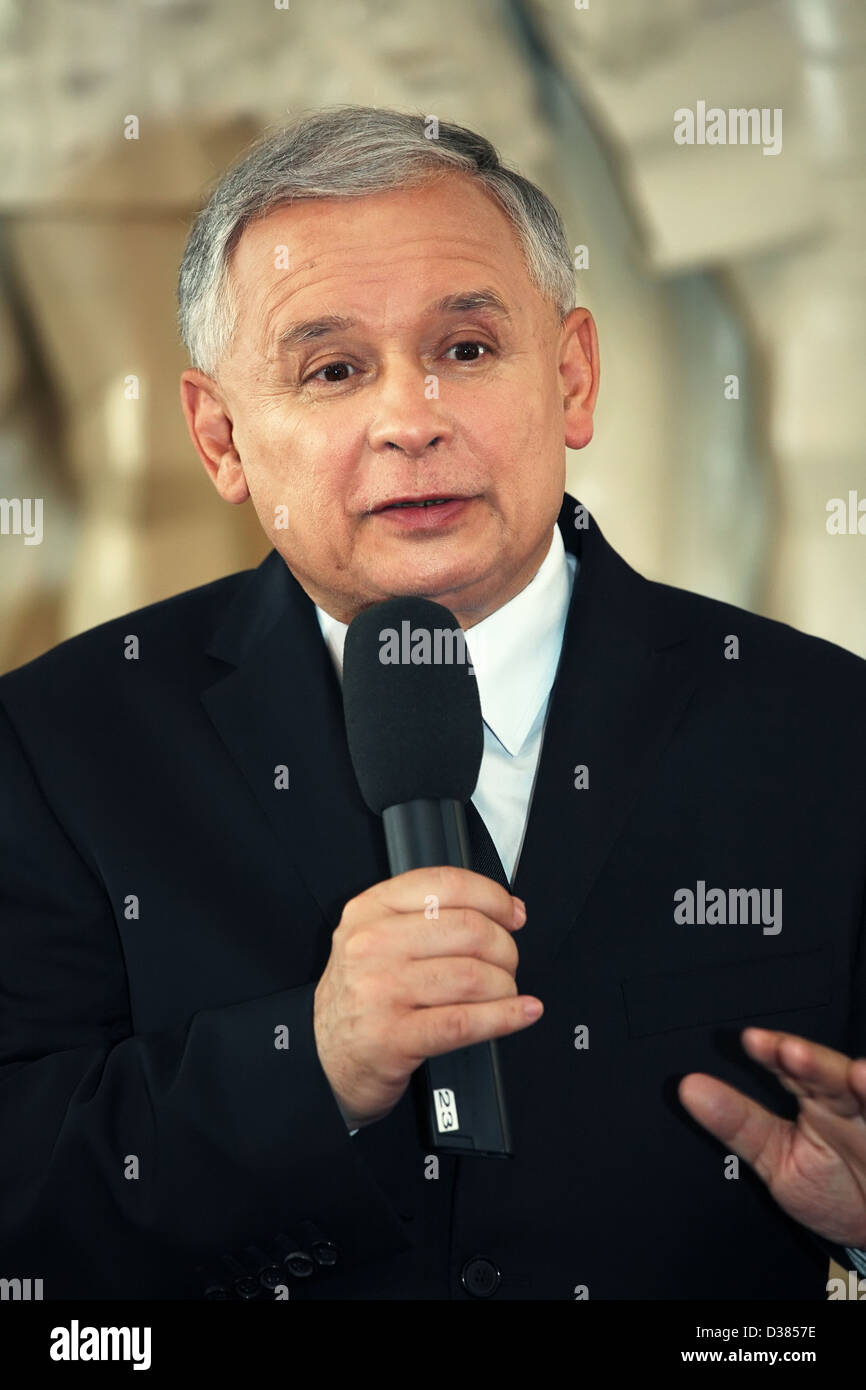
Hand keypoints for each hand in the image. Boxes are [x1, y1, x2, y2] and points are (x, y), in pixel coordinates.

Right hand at [313, 865, 542, 1129]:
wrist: (327, 1057)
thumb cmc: (362, 996)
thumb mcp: (377, 938)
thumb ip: (429, 916)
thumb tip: (505, 911)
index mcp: (370, 910)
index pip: (446, 884)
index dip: (493, 897)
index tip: (512, 914)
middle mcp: (371, 945)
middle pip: (468, 930)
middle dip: (505, 948)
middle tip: (507, 963)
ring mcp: (380, 991)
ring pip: (472, 976)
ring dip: (505, 986)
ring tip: (504, 993)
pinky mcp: (394, 1036)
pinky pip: (466, 1021)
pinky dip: (505, 1017)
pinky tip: (519, 1013)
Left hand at [679, 1028, 865, 1246]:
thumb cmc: (830, 1188)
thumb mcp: (777, 1159)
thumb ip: (738, 1125)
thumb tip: (689, 1088)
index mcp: (818, 1098)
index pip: (793, 1068)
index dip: (774, 1053)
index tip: (752, 1041)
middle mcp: (849, 1101)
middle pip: (833, 1074)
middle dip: (815, 1064)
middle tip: (792, 1054)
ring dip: (865, 1085)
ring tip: (858, 1077)